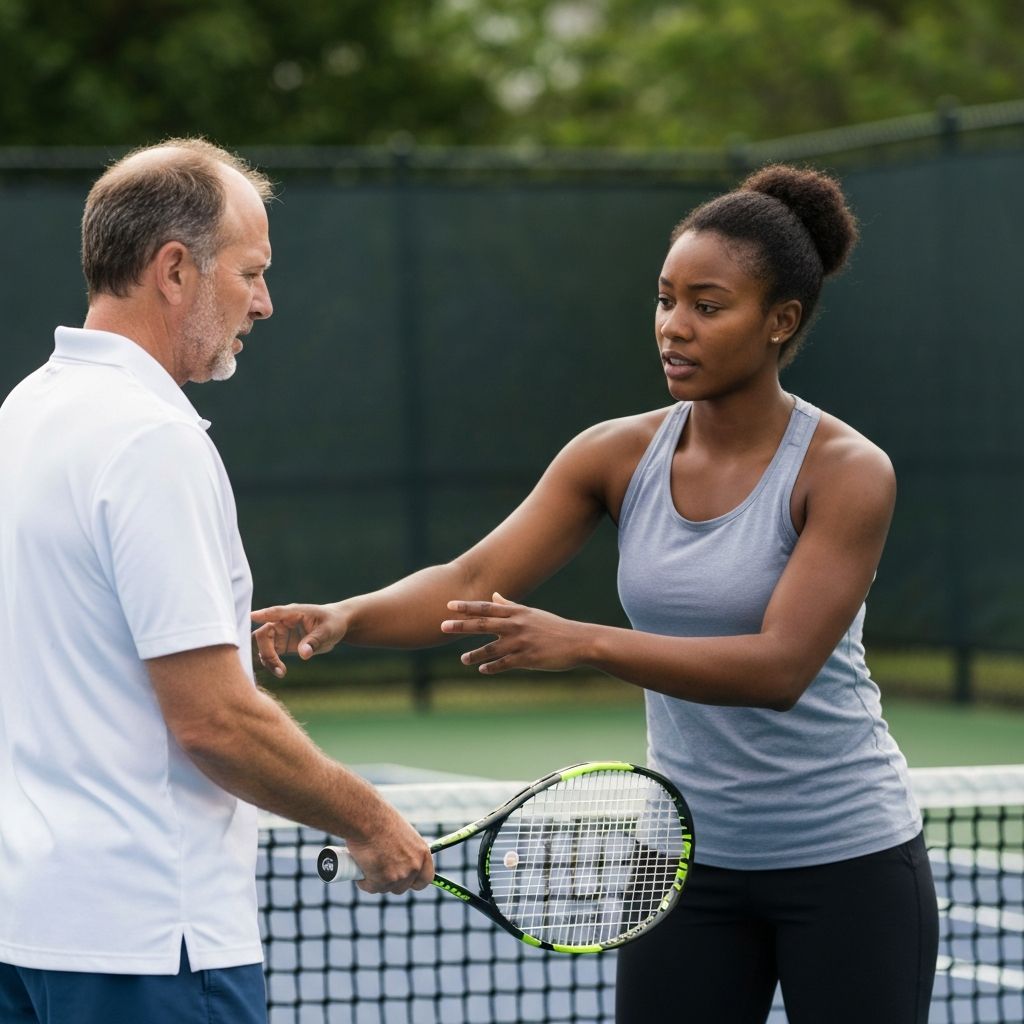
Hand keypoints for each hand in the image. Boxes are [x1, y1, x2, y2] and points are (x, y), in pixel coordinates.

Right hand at [251, 602, 346, 677]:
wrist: (337, 626)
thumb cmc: (333, 622)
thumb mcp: (328, 630)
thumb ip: (314, 641)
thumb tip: (303, 654)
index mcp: (294, 612)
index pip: (275, 613)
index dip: (263, 615)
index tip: (251, 618)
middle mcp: (283, 622)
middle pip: (263, 634)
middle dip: (266, 650)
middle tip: (276, 666)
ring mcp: (281, 634)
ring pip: (264, 646)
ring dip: (268, 659)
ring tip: (281, 672)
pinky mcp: (282, 645)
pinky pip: (271, 654)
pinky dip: (272, 663)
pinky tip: (280, 672)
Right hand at [346, 810, 434, 894]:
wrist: (367, 819)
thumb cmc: (381, 820)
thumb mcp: (402, 835)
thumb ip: (405, 851)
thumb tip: (398, 862)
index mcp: (422, 853)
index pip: (426, 879)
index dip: (414, 881)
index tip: (406, 881)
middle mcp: (414, 866)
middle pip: (403, 887)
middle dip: (390, 882)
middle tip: (379, 869)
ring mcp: (399, 876)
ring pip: (385, 888)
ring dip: (375, 880)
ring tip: (368, 861)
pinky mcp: (382, 881)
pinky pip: (370, 887)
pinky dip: (363, 880)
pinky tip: (360, 865)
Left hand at [440, 593, 589, 673]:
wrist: (578, 641)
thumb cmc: (553, 627)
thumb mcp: (531, 613)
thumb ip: (510, 606)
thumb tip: (494, 595)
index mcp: (517, 613)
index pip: (487, 608)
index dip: (467, 607)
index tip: (449, 605)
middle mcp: (517, 625)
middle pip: (483, 625)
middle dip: (462, 626)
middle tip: (442, 626)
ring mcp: (522, 642)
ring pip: (492, 648)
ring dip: (475, 653)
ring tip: (463, 659)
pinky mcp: (528, 658)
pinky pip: (505, 664)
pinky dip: (492, 667)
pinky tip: (482, 669)